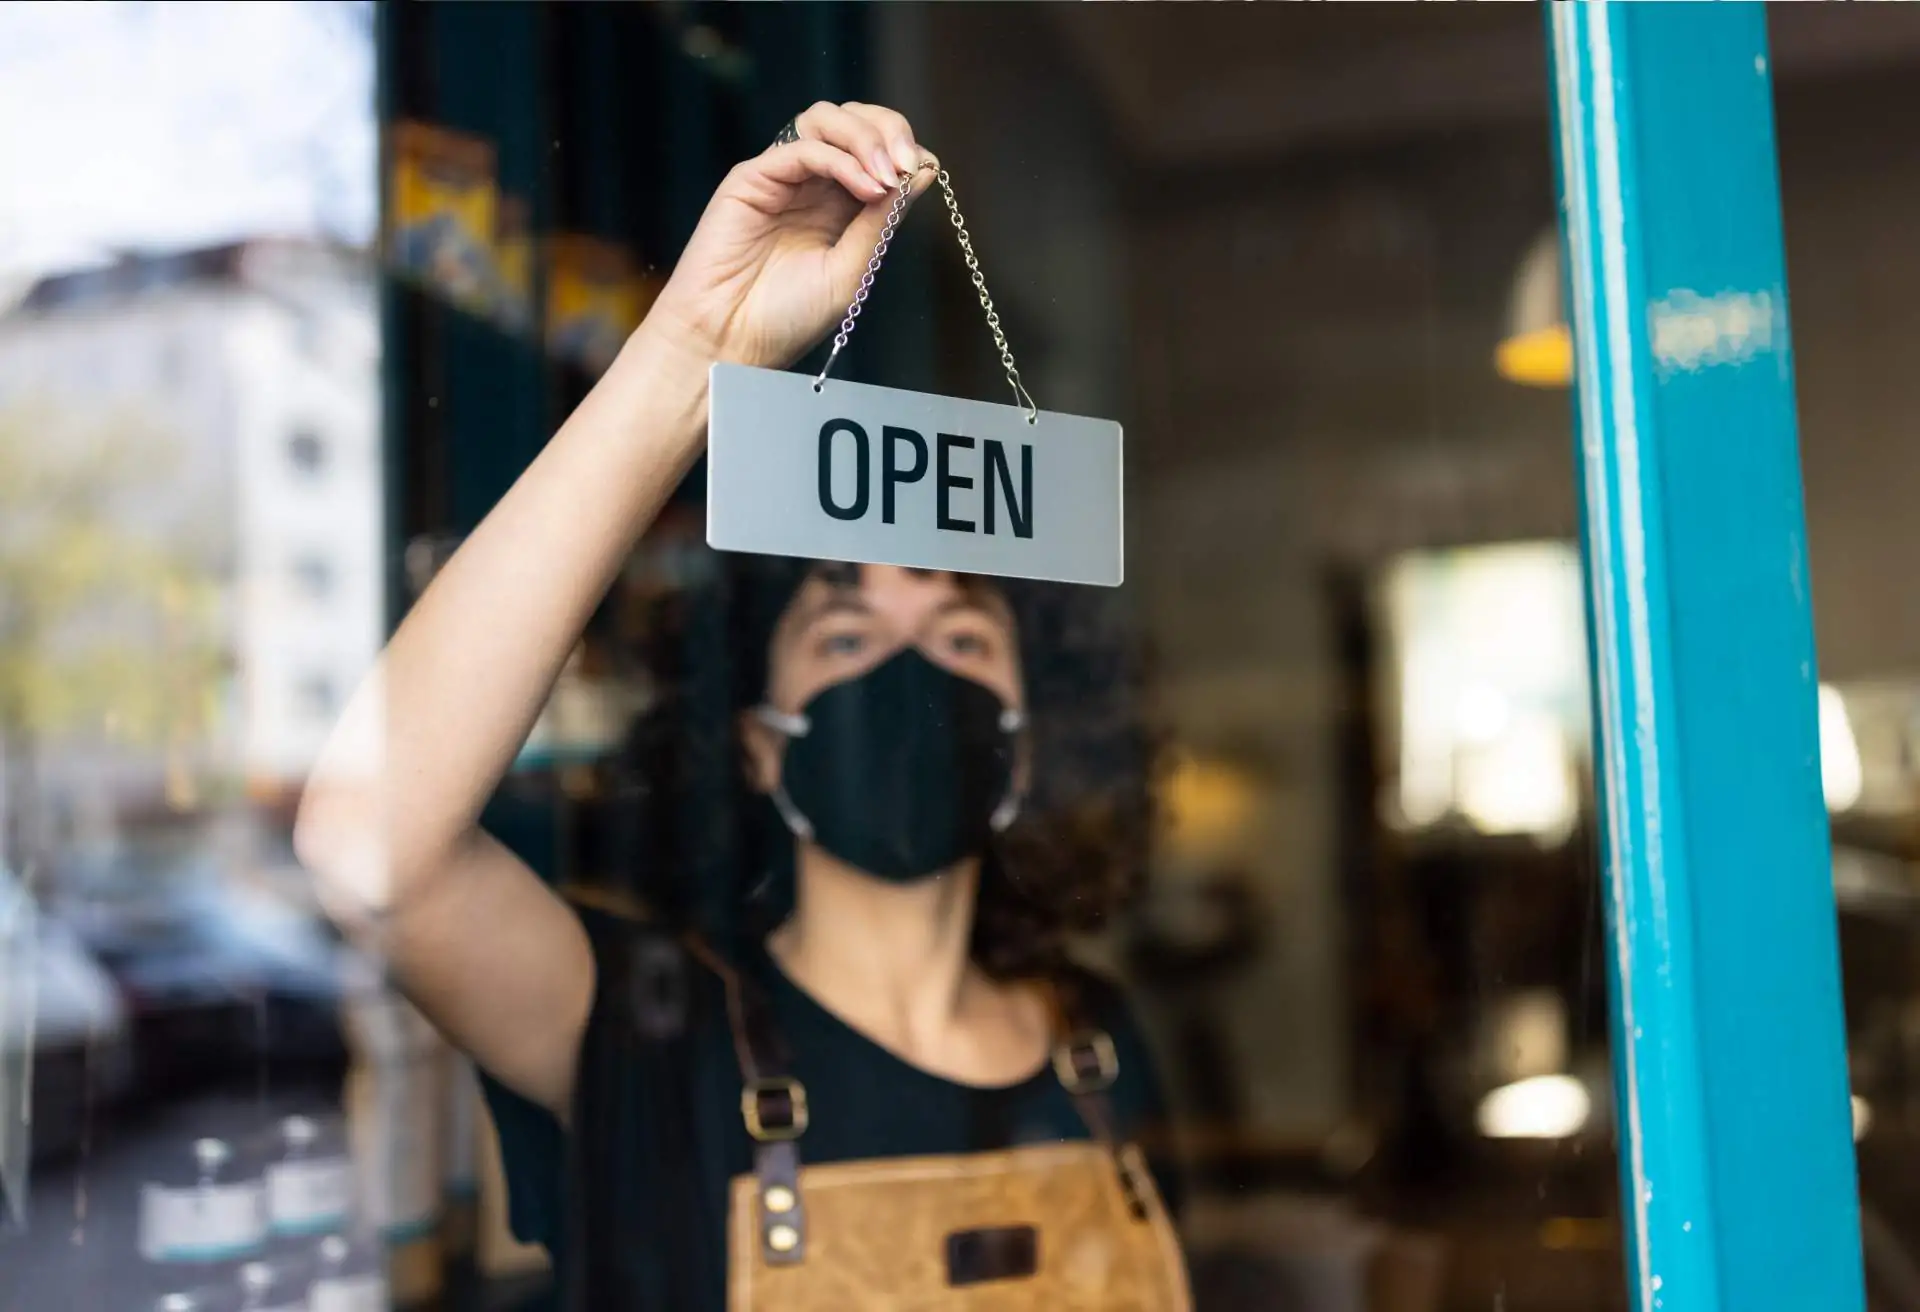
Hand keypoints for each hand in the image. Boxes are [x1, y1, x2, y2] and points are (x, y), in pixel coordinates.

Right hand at [642, 102, 933, 370]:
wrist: (732, 340)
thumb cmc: (787, 317)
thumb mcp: (852, 269)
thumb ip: (884, 220)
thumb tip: (925, 171)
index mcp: (839, 205)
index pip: (877, 149)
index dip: (904, 148)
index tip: (925, 168)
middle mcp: (812, 184)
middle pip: (854, 120)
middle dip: (889, 129)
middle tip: (908, 163)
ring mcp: (782, 177)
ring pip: (825, 119)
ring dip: (865, 136)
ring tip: (887, 173)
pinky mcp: (752, 177)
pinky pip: (801, 148)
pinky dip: (840, 159)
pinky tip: (865, 186)